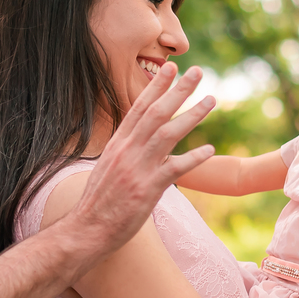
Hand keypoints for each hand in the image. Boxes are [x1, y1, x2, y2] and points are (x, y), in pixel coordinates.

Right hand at [68, 62, 214, 261]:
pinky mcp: (147, 189)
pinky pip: (175, 168)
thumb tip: (137, 141)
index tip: (170, 67)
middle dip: (178, 89)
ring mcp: (137, 168)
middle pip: (156, 112)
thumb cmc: (98, 202)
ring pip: (168, 133)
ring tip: (211, 100)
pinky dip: (193, 157)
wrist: (87, 229)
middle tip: (198, 72)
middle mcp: (127, 150)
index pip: (139, 107)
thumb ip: (125, 152)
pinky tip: (210, 149)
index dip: (156, 86)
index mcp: (118, 144)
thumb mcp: (108, 168)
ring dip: (192, 114)